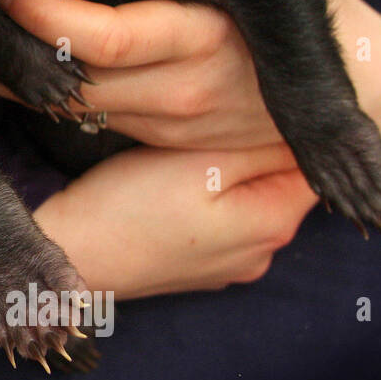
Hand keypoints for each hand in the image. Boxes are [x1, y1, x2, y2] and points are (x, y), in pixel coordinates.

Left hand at [0, 0, 380, 150]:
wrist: (352, 76)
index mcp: (201, 30)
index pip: (103, 38)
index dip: (39, 17)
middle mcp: (178, 85)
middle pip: (62, 78)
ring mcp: (160, 119)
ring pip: (54, 103)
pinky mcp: (148, 135)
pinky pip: (68, 117)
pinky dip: (14, 88)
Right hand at [35, 142, 316, 298]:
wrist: (69, 257)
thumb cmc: (129, 205)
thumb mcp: (198, 159)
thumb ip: (258, 145)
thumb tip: (300, 131)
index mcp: (274, 223)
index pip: (311, 163)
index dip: (282, 129)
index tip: (241, 111)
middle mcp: (263, 253)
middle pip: (278, 182)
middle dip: (250, 152)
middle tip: (201, 129)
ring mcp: (230, 267)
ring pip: (245, 201)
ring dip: (223, 177)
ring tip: (179, 158)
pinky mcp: (197, 268)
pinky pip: (217, 223)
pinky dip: (202, 202)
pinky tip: (166, 190)